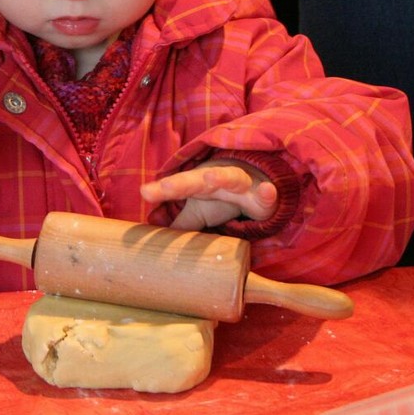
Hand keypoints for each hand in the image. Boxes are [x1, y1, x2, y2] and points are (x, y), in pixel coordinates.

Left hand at [140, 160, 277, 231]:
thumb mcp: (199, 211)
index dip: (162, 190)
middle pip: (197, 179)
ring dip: (221, 178)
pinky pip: (268, 195)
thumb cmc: (223, 197)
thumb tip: (155, 236)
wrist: (261, 182)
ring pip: (232, 178)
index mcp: (199, 184)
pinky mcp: (264, 197)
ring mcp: (242, 184)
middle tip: (166, 187)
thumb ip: (179, 223)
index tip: (145, 192)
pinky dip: (268, 193)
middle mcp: (218, 180)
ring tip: (210, 178)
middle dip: (182, 182)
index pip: (178, 186)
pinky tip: (267, 191)